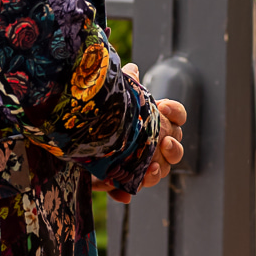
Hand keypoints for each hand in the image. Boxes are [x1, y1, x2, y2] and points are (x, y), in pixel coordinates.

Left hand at [98, 65, 187, 201]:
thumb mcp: (113, 103)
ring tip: (151, 167)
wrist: (77, 144)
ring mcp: (146, 162)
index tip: (163, 107)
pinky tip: (129, 188)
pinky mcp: (129, 179)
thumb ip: (126, 87)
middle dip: (174, 145)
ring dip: (160, 169)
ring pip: (164, 168)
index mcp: (157, 122)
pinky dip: (133, 187)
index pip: (177, 117)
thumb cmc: (104, 120)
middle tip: (164, 142)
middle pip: (177, 147)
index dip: (175, 112)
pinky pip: (137, 185)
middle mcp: (156, 143)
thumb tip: (133, 67)